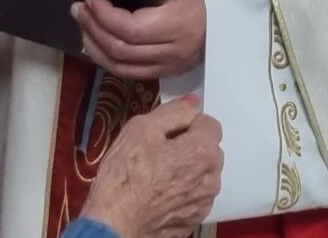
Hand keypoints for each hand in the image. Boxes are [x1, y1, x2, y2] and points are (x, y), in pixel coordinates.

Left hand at [76, 0, 204, 78]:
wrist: (234, 23)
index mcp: (179, 23)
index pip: (132, 28)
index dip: (105, 16)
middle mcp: (173, 50)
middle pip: (121, 49)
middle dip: (93, 28)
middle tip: (78, 8)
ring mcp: (169, 66)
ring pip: (121, 66)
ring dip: (95, 46)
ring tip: (82, 24)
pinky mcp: (165, 73)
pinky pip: (128, 74)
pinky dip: (106, 60)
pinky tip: (94, 44)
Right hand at [81, 95, 222, 237]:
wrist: (114, 225)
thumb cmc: (125, 174)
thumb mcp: (141, 129)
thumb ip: (174, 112)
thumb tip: (194, 101)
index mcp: (203, 151)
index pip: (209, 123)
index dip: (187, 123)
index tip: (165, 132)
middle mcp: (212, 178)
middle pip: (208, 150)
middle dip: (189, 147)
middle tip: (157, 152)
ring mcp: (204, 203)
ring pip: (201, 175)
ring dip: (186, 171)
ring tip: (156, 176)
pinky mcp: (193, 221)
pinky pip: (193, 197)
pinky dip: (181, 192)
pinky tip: (158, 194)